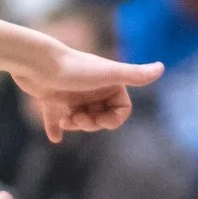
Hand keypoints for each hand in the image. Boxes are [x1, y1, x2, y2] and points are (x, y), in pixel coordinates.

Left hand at [16, 36, 159, 141]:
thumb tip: (162, 68)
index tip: (97, 119)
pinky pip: (55, 119)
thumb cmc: (72, 68)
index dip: (112, 119)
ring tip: (66, 121)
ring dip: (76, 125)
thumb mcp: (107, 73)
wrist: (35, 62)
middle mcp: (92, 87)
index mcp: (109, 82)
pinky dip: (55, 128)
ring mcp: (72, 93)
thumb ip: (134, 74)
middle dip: (92, 124)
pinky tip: (54, 136)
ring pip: (81, 119)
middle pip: (101, 116)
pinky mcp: (52, 97)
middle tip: (78, 119)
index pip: (121, 110)